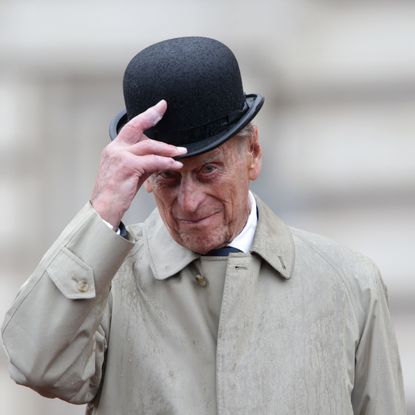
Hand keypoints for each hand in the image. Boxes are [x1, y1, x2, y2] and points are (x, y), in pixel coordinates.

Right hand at [91, 100, 186, 227]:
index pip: (130, 127)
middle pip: (136, 126)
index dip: (145, 116)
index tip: (158, 107)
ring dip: (168, 149)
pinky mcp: (128, 166)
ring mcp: (120, 156)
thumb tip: (161, 157)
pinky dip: (166, 162)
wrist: (104, 208)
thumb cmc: (116, 193)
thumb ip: (144, 162)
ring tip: (181, 152)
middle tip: (164, 109)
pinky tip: (175, 165)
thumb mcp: (131, 173)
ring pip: (149, 146)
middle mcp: (115, 149)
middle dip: (152, 115)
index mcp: (114, 149)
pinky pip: (153, 161)